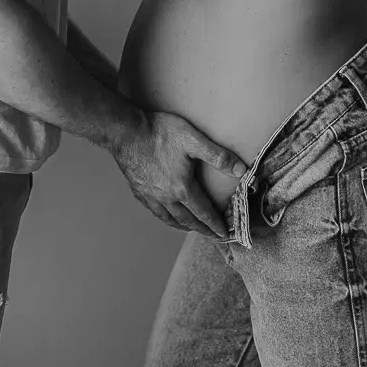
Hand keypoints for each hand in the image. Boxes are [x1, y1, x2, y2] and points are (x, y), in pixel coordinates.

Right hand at [111, 109, 247, 237]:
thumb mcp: (192, 139)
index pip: (203, 212)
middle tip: (212, 235)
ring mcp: (150, 195)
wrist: (125, 131)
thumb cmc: (159, 132)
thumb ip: (218, 155)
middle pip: (187, 220)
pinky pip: (154, 211)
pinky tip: (165, 213)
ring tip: (190, 228)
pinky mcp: (138, 190)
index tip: (224, 233)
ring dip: (183, 226)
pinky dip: (164, 217)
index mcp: (182, 188)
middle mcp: (166, 198)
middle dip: (202, 229)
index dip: (215, 224)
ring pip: (169, 218)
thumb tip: (241, 170)